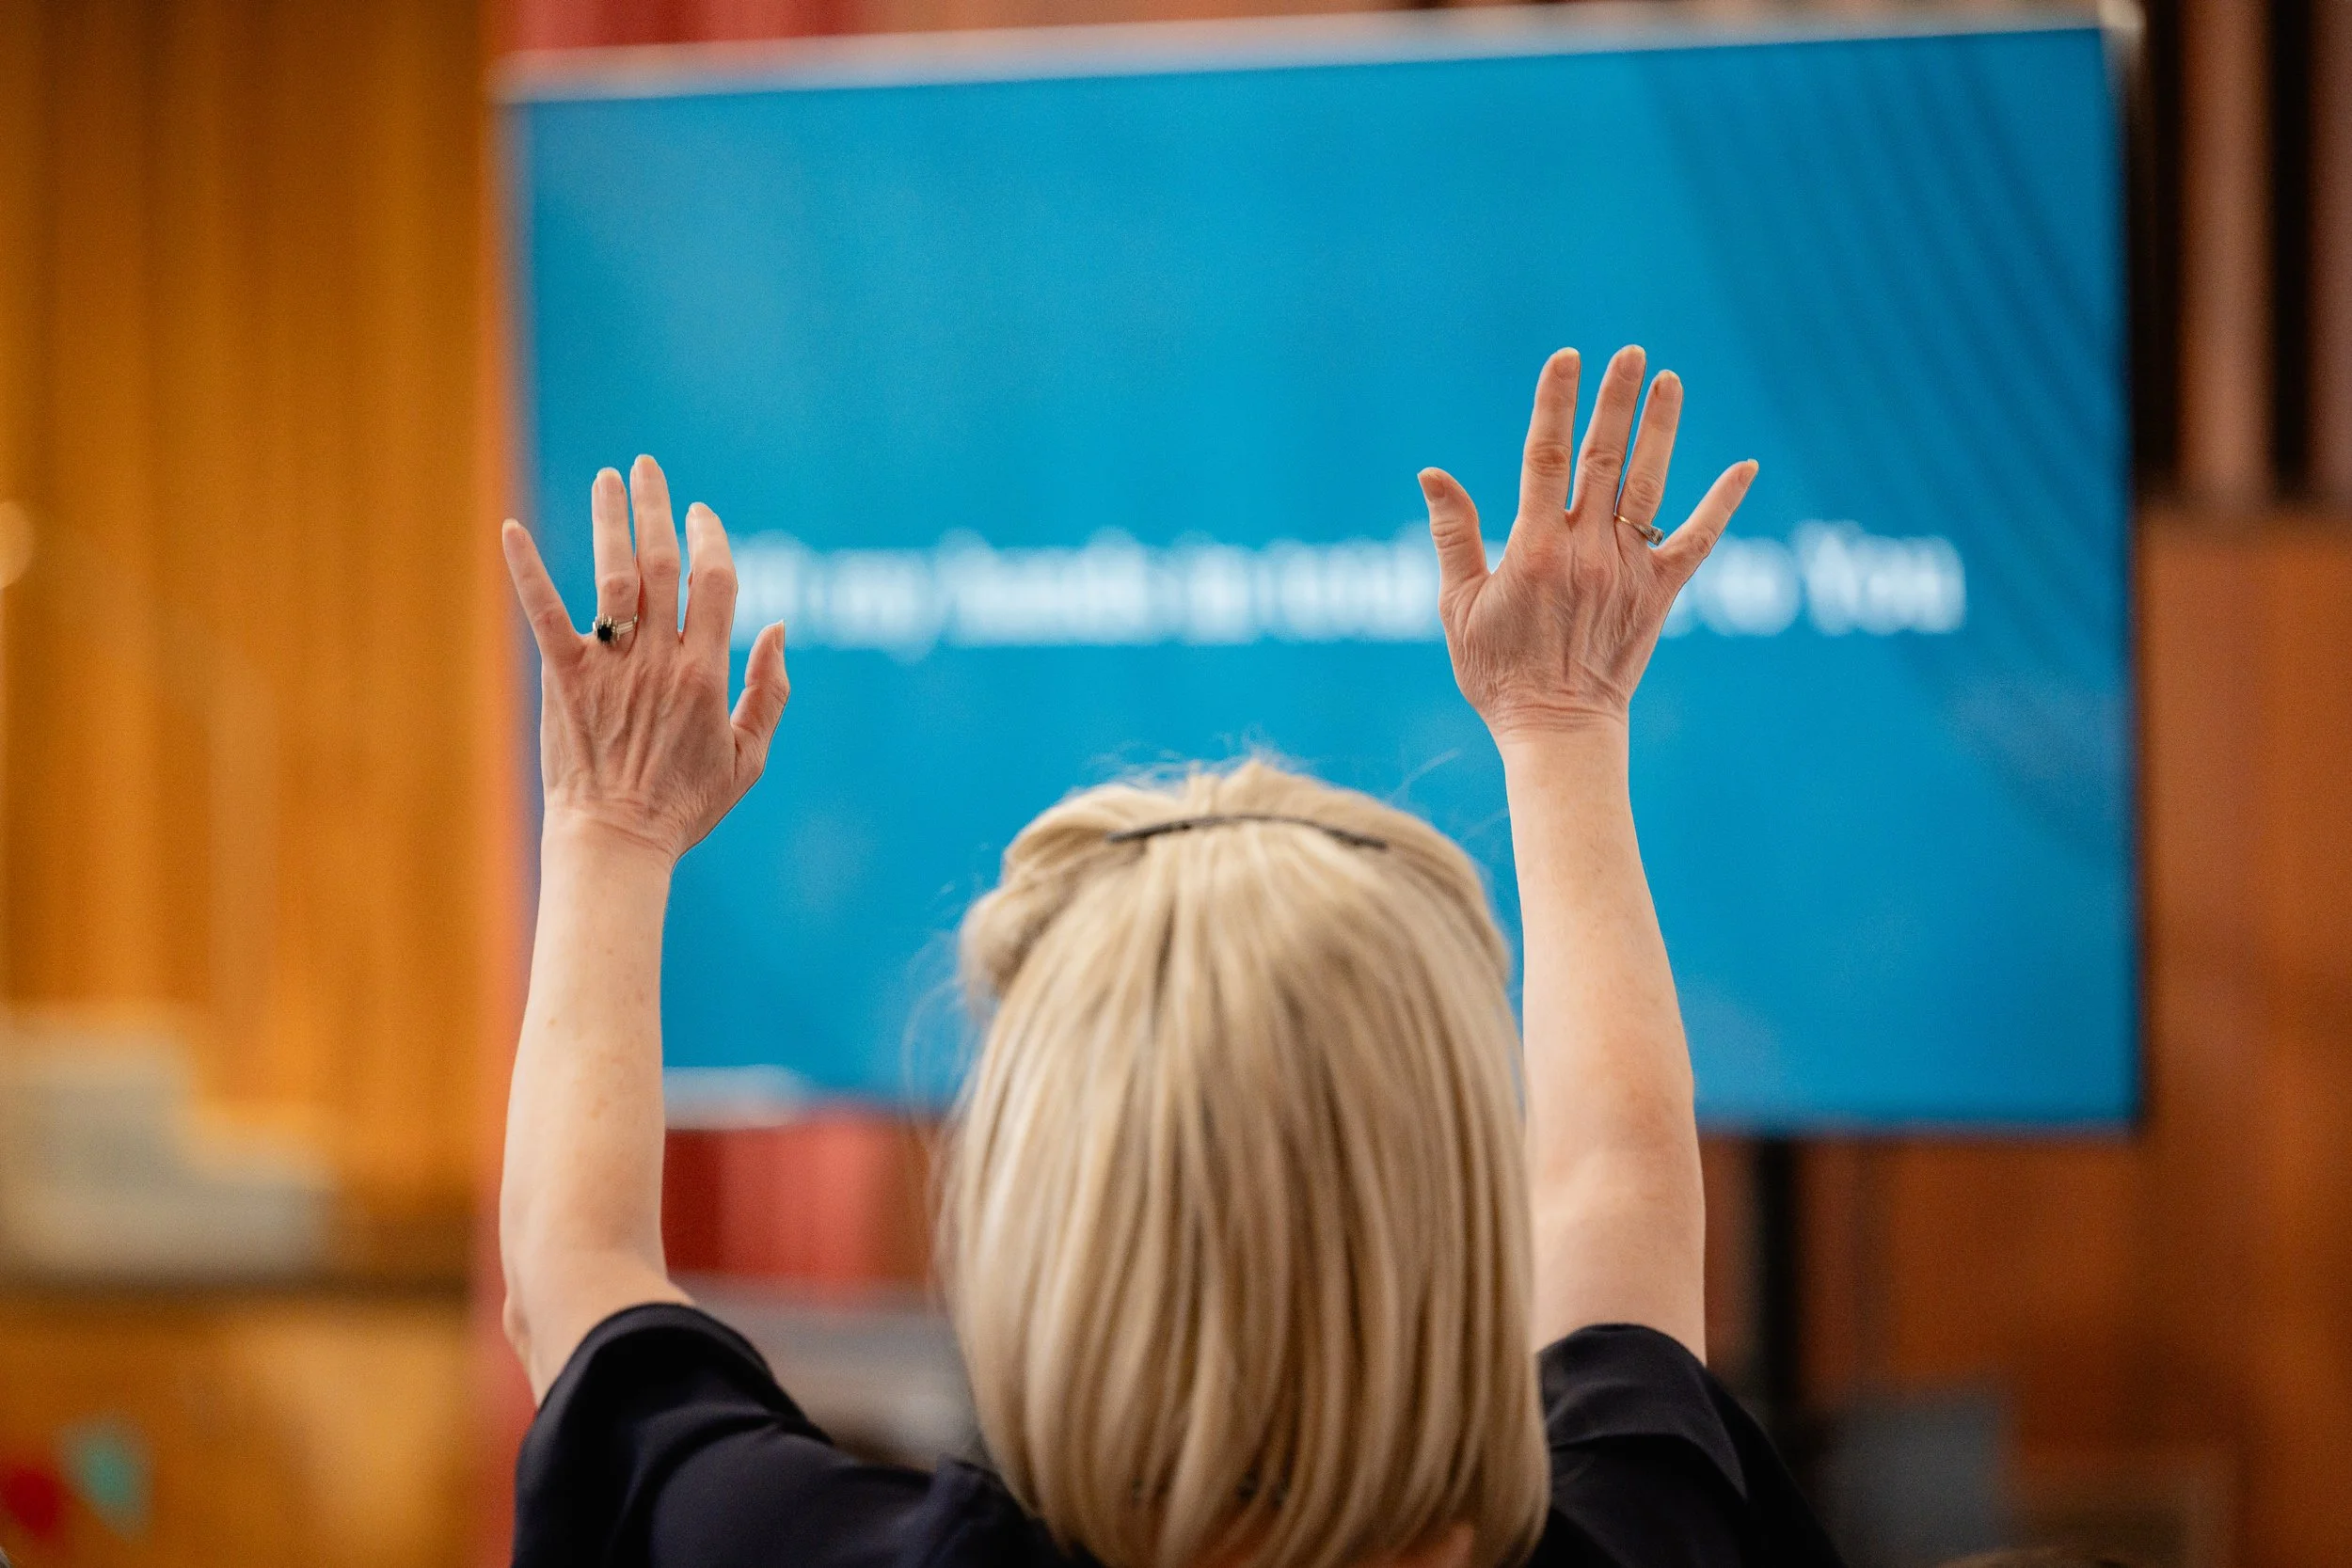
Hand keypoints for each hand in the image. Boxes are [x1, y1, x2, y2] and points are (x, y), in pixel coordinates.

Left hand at [501, 455, 789, 859]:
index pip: (716, 583)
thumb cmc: (685, 806)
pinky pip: (543, 614)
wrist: (616, 842)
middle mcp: (660, 661)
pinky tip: (511, 529)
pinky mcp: (564, 679)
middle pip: (664, 564)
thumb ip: (770, 691)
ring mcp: (610, 668)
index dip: (712, 539)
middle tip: (648, 469)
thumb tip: (779, 627)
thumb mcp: (748, 757)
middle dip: (657, 509)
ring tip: (607, 479)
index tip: (702, 513)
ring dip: (609, 521)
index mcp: (708, 674)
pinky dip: (526, 570)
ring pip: (613, 577)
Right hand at [1420, 346, 1756, 742]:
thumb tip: (1432, 473)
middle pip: (1604, 457)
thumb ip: (1452, 535)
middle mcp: (1586, 550)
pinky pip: (1699, 540)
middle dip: (1617, 401)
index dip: (1555, 403)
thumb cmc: (1497, 672)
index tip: (1566, 359)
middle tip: (1631, 354)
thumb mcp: (1458, 606)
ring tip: (1670, 380)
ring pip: (1648, 485)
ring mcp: (1628, 569)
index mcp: (1533, 548)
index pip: (1544, 456)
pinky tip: (1745, 465)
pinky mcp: (1661, 593)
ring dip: (1660, 430)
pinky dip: (1723, 503)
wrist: (1557, 730)